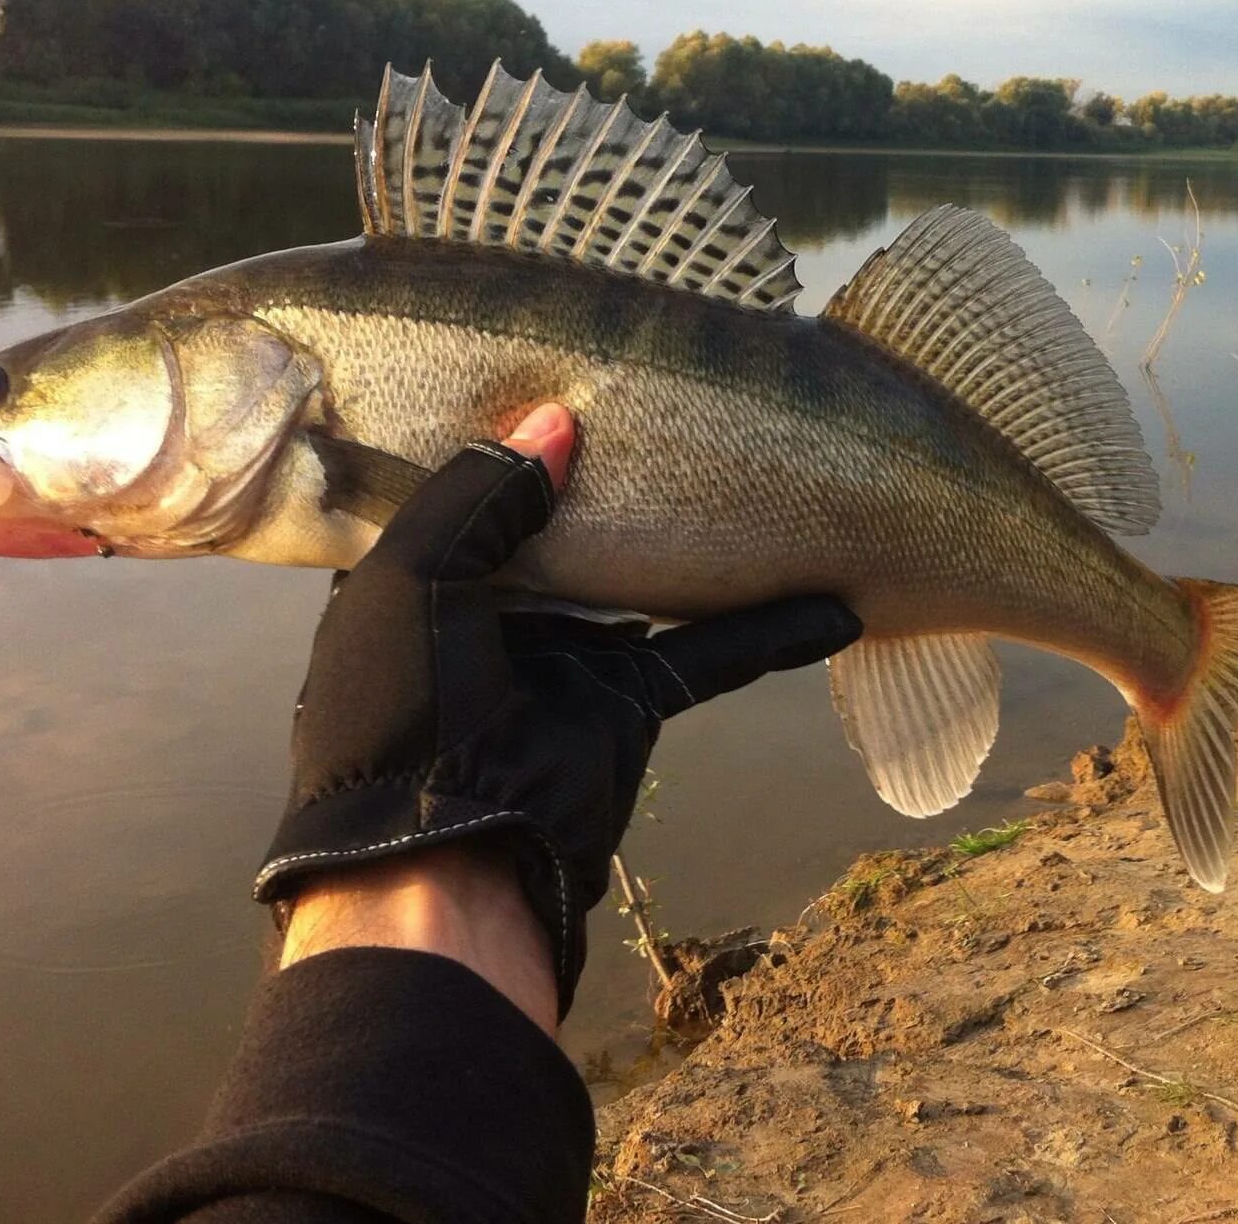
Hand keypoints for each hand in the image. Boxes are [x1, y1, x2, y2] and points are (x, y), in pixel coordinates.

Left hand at [254, 405, 861, 1019]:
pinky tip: (834, 601)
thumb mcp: (412, 582)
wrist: (448, 873)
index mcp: (417, 577)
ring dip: (694, 539)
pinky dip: (766, 629)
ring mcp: (565, 654)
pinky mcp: (627, 701)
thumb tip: (559, 419)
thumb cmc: (402, 714)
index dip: (507, 433)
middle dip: (614, 472)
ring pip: (643, 576)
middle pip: (564, 521)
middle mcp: (490, 607)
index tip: (561, 365)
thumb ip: (479, 493)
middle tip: (675, 401)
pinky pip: (704, 652)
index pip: (465, 486)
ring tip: (758, 475)